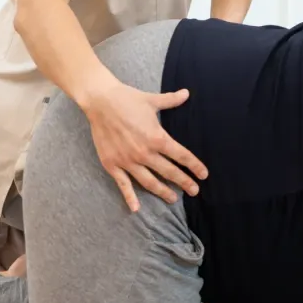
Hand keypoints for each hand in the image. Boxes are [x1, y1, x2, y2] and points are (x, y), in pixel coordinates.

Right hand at [79, 80, 209, 211]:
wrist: (100, 101)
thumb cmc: (127, 99)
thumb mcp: (152, 100)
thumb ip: (171, 100)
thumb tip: (187, 93)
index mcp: (158, 138)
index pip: (182, 156)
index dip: (195, 166)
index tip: (203, 175)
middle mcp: (145, 153)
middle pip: (169, 172)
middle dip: (184, 182)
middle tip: (194, 191)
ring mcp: (128, 161)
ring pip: (150, 182)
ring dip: (163, 191)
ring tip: (172, 198)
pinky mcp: (113, 164)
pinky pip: (123, 185)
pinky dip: (130, 197)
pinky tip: (136, 209)